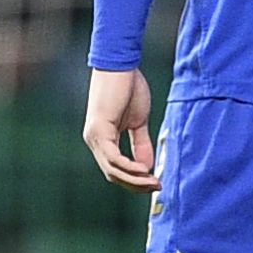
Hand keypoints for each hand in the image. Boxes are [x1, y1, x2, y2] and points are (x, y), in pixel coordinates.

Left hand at [82, 66, 159, 191]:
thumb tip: (147, 168)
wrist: (121, 65)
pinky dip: (129, 167)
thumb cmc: (128, 88)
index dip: (135, 180)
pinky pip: (112, 158)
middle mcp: (94, 141)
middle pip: (113, 174)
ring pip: (112, 170)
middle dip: (136, 185)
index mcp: (102, 139)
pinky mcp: (99, 130)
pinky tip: (143, 171)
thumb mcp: (138, 122)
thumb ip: (141, 144)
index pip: (115, 169)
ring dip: (135, 180)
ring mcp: (94, 137)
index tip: (155, 183)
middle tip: (157, 187)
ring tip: (154, 182)